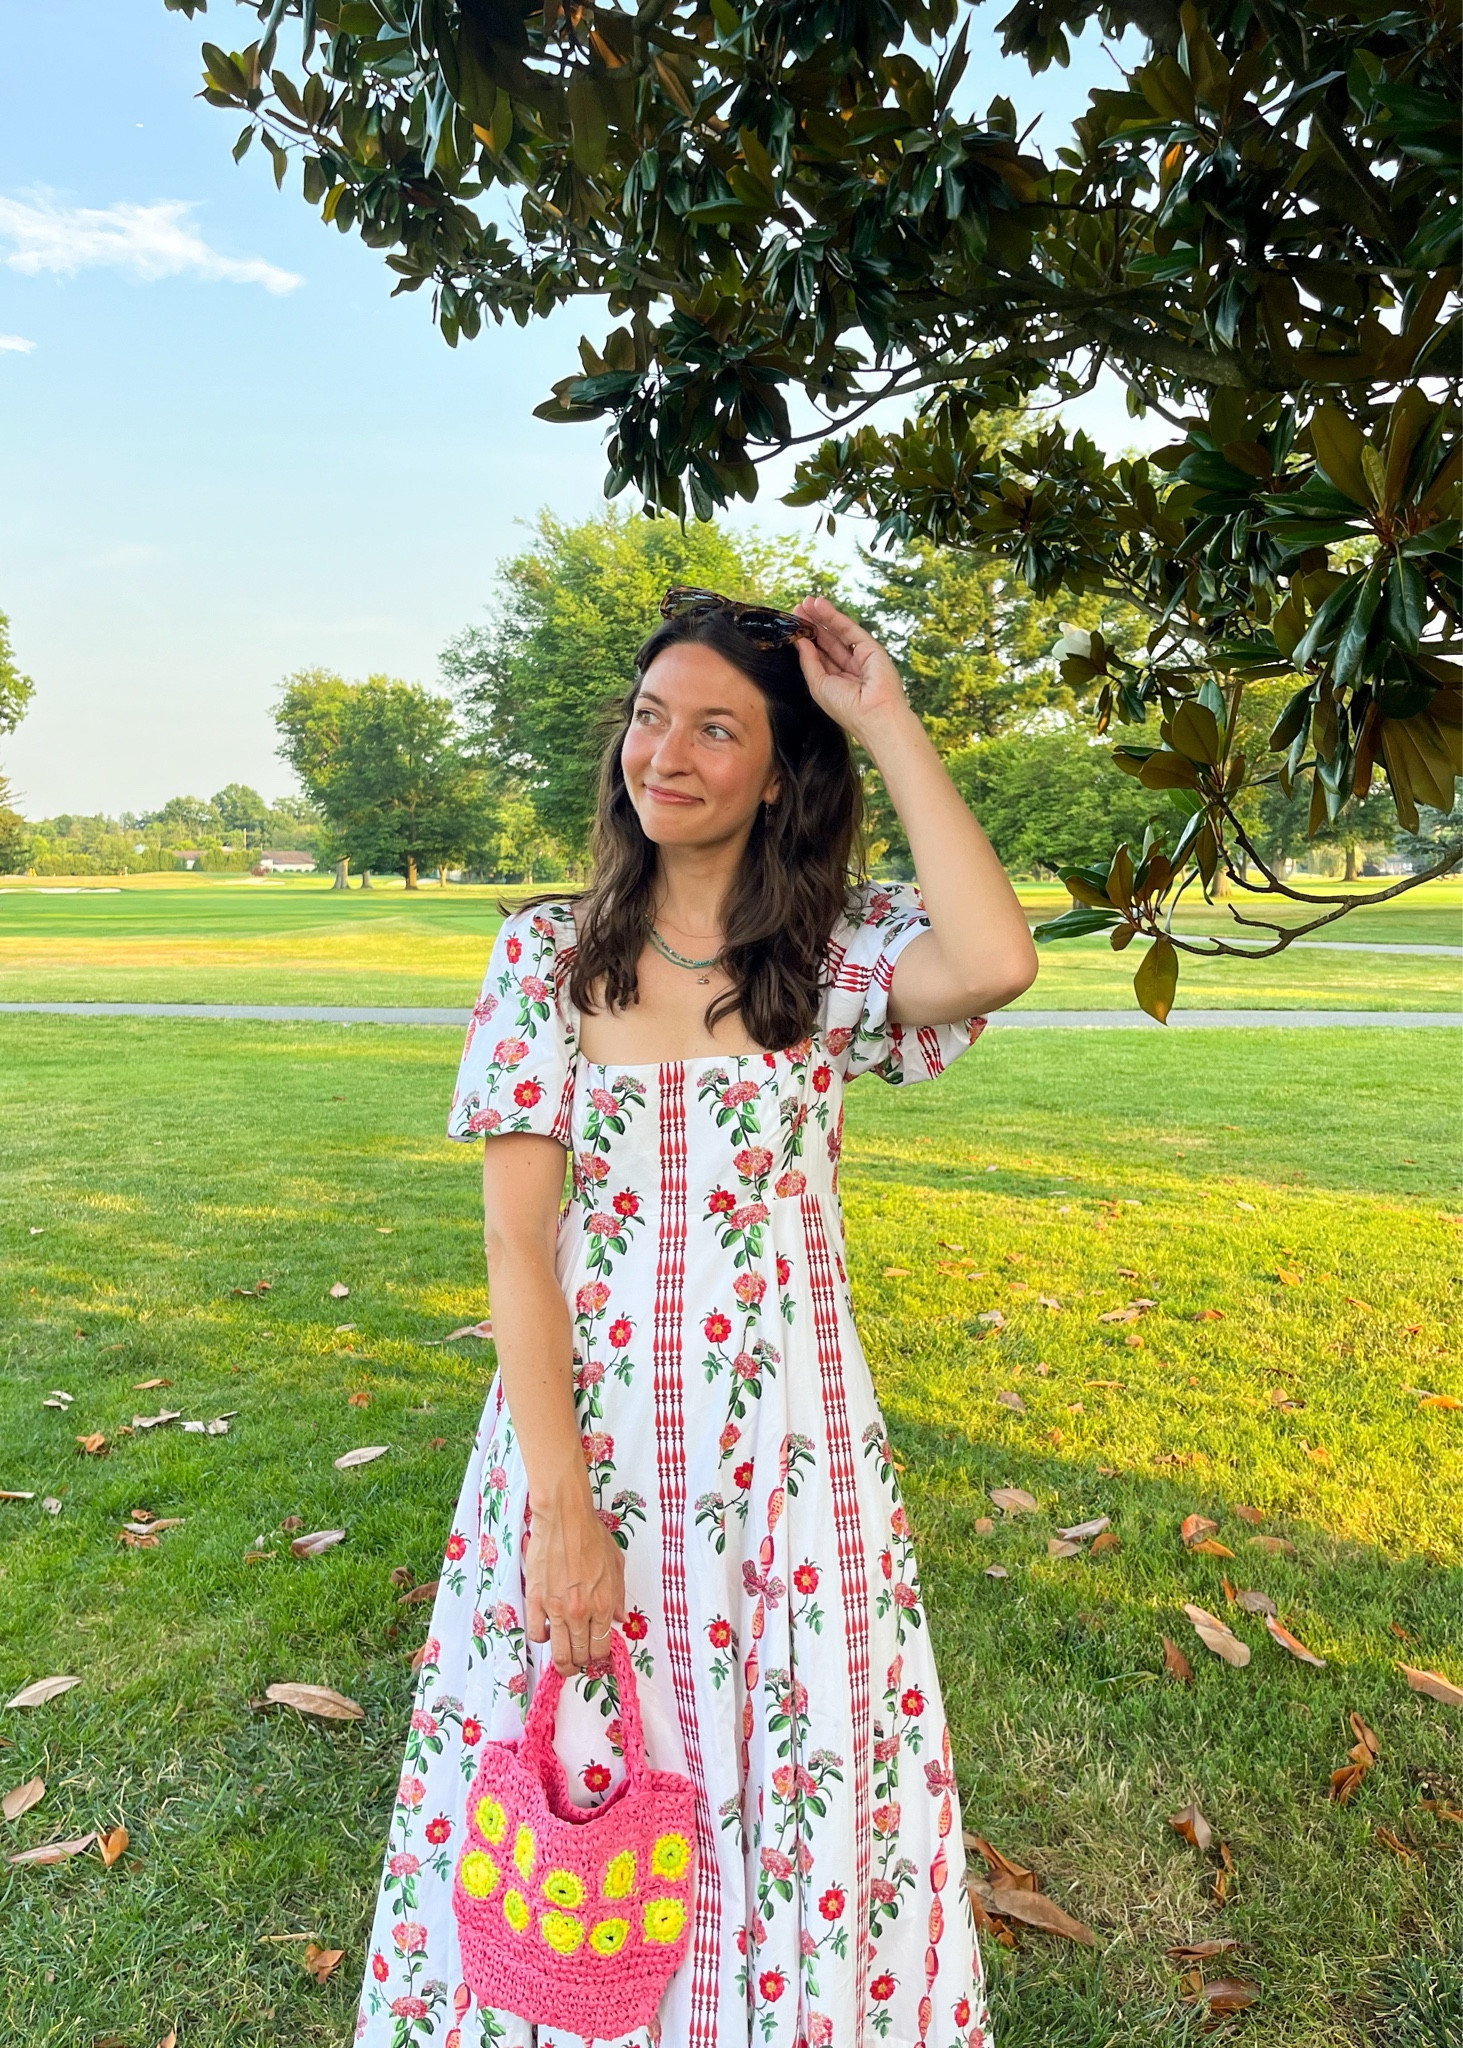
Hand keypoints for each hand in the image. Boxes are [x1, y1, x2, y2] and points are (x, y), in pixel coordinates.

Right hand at [524, 1488, 626, 1675]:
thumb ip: (619, 1596)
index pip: (602, 1647)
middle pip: (580, 1654)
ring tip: (564, 1662)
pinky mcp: (535, 1600)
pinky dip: (541, 1638)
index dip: (600, 1657)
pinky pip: (536, 1633)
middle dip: (582, 1662)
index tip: (597, 1656)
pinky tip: (546, 1632)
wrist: (564, 1519)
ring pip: (558, 1653)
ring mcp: (556, 1609)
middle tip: (580, 1659)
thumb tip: (619, 1619)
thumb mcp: (616, 1565)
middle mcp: (581, 1612)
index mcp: (603, 1604)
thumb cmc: (591, 1536)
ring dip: (562, 1662)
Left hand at [791, 594, 910, 741]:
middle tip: (797, 607)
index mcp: (836, 681)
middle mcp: (848, 668)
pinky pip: (849, 629)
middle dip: (812, 624)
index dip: (806, 639)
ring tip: (806, 602)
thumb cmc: (846, 708)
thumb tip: (799, 640)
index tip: (793, 624)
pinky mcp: (871, 648)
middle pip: (826, 641)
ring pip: (837, 633)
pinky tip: (820, 606)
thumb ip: (809, 661)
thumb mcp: (819, 684)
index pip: (819, 655)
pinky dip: (834, 616)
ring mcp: (860, 657)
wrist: (874, 715)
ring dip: (821, 616)